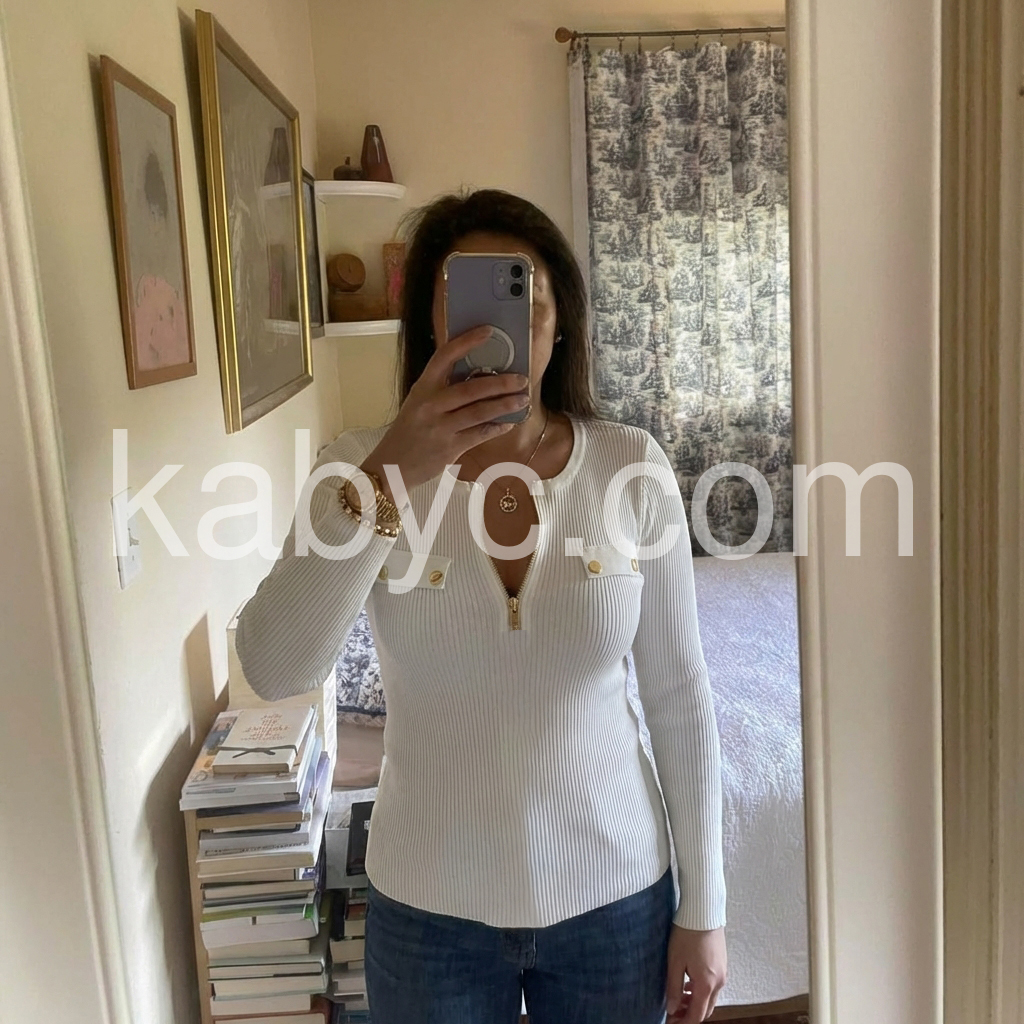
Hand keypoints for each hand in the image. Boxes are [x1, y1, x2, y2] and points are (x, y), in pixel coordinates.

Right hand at [358, 325, 529, 498]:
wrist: (393, 466)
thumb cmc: (409, 432)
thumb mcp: (418, 403)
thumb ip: (441, 390)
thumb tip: (478, 376)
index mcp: (422, 388)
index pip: (444, 356)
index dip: (467, 341)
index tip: (487, 331)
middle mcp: (431, 405)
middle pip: (472, 388)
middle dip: (501, 383)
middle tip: (522, 379)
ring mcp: (441, 427)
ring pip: (480, 412)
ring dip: (505, 405)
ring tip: (523, 400)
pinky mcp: (450, 448)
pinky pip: (480, 434)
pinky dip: (497, 427)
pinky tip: (508, 422)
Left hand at [666, 925, 726, 1022]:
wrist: (704, 911)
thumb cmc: (687, 933)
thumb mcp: (675, 961)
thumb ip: (674, 987)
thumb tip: (672, 1009)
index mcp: (707, 984)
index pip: (697, 1015)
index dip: (684, 1022)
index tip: (671, 1022)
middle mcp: (719, 982)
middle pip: (706, 1009)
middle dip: (690, 1015)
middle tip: (673, 1013)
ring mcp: (723, 973)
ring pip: (710, 998)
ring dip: (696, 1003)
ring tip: (678, 998)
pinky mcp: (722, 964)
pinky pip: (713, 986)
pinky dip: (701, 991)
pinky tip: (688, 983)